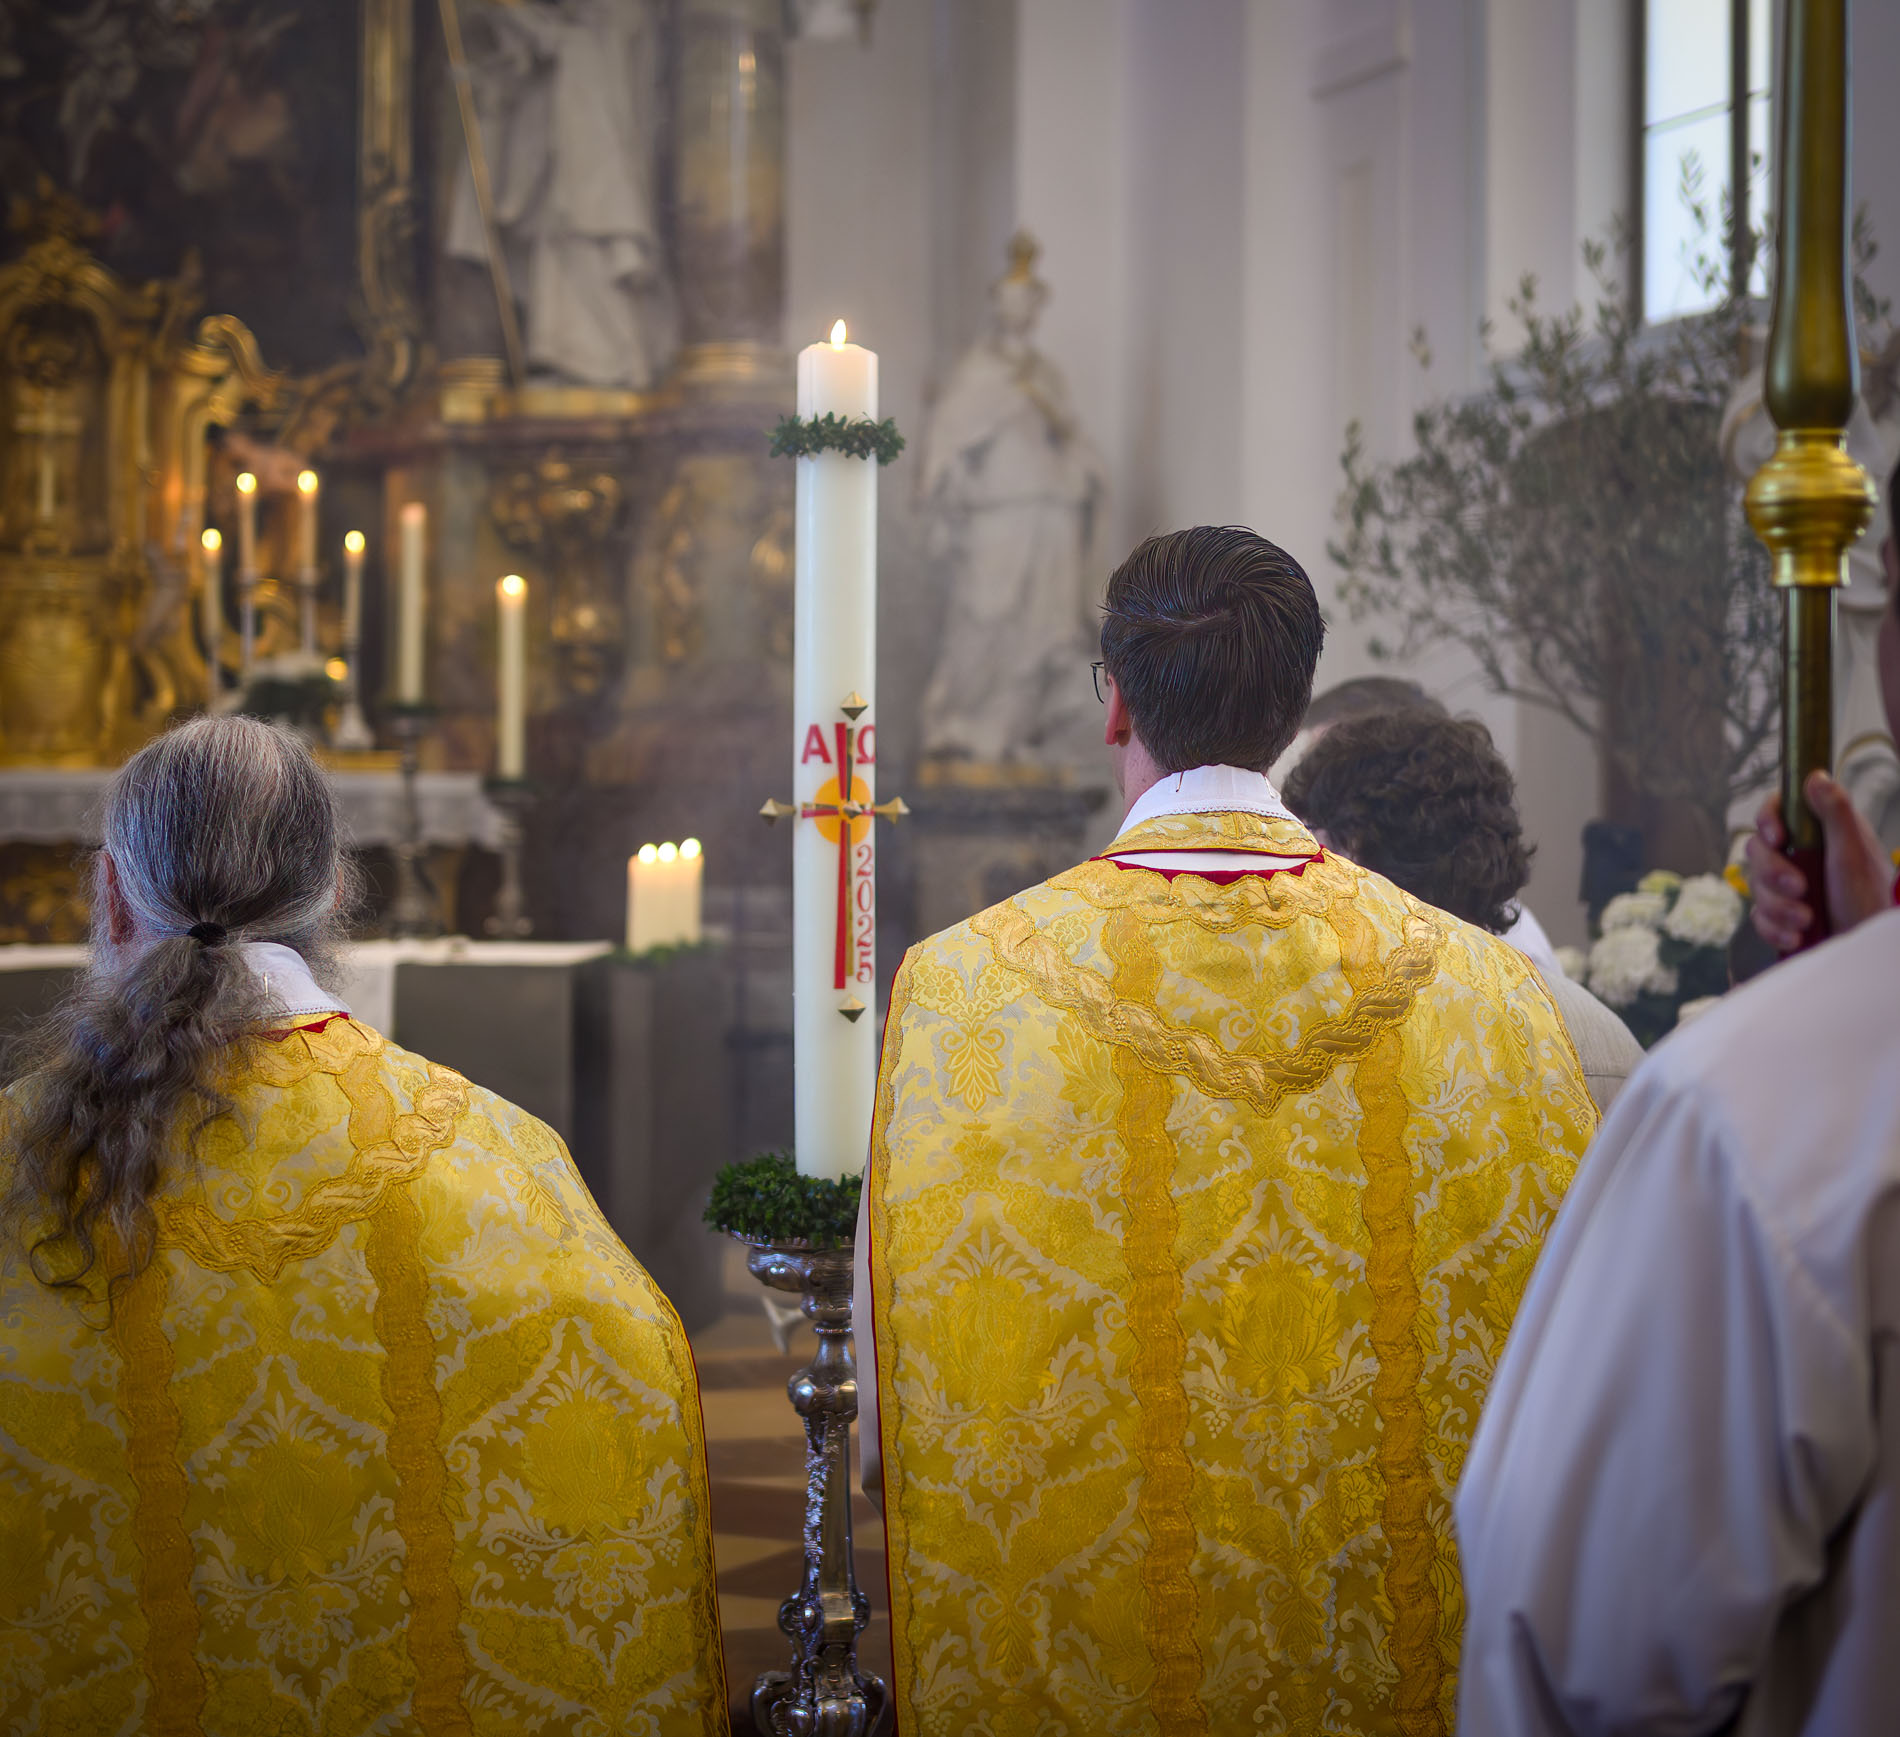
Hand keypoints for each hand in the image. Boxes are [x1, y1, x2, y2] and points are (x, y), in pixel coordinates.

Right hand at [1745, 772, 1895, 950]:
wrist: (1868, 950)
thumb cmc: (1869, 900)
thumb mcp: (1853, 854)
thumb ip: (1835, 813)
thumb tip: (1816, 776)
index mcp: (1820, 832)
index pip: (1779, 809)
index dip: (1768, 819)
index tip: (1777, 838)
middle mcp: (1802, 855)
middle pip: (1758, 849)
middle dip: (1774, 874)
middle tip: (1800, 889)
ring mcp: (1789, 885)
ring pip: (1755, 885)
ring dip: (1779, 906)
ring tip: (1807, 919)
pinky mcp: (1781, 914)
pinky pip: (1758, 916)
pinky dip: (1775, 928)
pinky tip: (1797, 935)